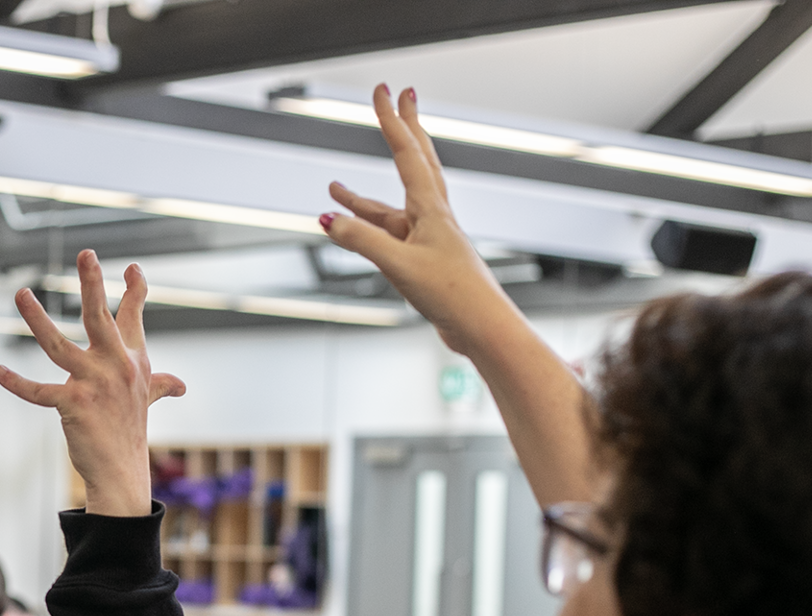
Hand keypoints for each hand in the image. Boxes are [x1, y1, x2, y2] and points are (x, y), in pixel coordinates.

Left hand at [0, 249, 185, 517]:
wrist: (122, 470)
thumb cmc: (130, 429)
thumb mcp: (147, 399)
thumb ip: (160, 384)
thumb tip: (180, 385)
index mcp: (131, 359)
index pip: (132, 317)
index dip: (134, 290)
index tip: (132, 268)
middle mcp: (115, 366)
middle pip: (99, 318)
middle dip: (91, 284)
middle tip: (86, 254)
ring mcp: (93, 384)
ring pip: (58, 345)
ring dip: (37, 319)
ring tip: (21, 294)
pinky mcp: (73, 405)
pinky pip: (39, 392)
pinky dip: (16, 383)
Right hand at [320, 85, 521, 357]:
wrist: (482, 327)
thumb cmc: (453, 295)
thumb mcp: (400, 266)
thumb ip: (364, 241)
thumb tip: (329, 222)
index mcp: (431, 210)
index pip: (407, 154)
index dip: (392, 121)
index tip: (383, 92)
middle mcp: (432, 217)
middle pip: (416, 163)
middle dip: (404, 129)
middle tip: (397, 99)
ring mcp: (429, 239)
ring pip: (393, 207)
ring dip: (364, 197)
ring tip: (335, 188)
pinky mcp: (425, 261)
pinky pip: (390, 236)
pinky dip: (368, 231)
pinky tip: (353, 236)